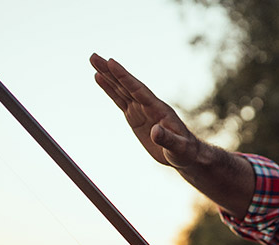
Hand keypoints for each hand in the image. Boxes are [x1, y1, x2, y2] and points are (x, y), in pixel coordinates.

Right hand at [90, 53, 201, 168]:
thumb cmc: (185, 151)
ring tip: (93, 60)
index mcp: (158, 109)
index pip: (138, 90)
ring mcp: (141, 109)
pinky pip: (120, 100)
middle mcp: (148, 105)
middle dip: (110, 71)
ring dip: (107, 76)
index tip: (111, 63)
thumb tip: (155, 132)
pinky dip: (109, 89)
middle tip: (94, 56)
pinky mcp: (135, 116)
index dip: (125, 77)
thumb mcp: (178, 147)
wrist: (185, 154)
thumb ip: (167, 140)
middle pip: (126, 85)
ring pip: (121, 89)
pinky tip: (99, 78)